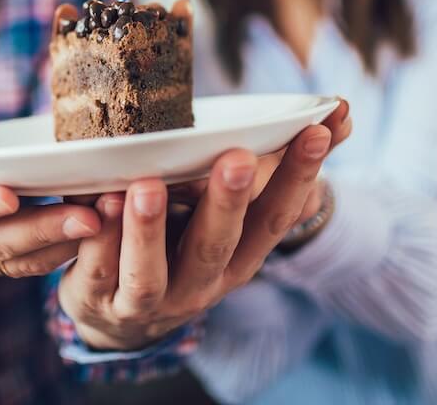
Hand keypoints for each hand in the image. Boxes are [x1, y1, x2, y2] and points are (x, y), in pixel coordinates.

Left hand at [58, 100, 351, 349]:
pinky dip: (97, 240)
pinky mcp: (98, 300)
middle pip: (217, 245)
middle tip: (237, 159)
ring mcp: (148, 299)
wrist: (122, 320)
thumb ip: (277, 168)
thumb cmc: (187, 245)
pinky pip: (95, 272)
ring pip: (149, 272)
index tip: (317, 129)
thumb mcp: (235, 215)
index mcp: (239, 257)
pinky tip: (98, 204)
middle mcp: (200, 284)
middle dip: (228, 202)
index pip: (275, 217)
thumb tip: (340, 116)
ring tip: (146, 186)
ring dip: (149, 229)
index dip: (298, 176)